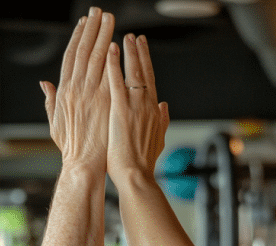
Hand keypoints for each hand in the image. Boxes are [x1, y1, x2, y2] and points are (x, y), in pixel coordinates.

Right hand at [40, 8, 113, 174]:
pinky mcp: (105, 101)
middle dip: (91, 28)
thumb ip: (50, 100)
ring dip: (103, 35)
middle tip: (98, 11)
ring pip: (97, 56)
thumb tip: (44, 84)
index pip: (71, 57)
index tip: (84, 23)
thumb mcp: (55, 122)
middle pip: (84, 51)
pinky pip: (109, 73)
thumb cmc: (72, 148)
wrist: (84, 164)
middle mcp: (76, 89)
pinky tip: (117, 42)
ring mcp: (91, 94)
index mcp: (64, 92)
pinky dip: (111, 56)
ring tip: (109, 18)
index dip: (78, 38)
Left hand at [106, 33, 169, 180]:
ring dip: (129, 53)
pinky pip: (116, 82)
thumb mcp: (159, 140)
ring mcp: (135, 107)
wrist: (136, 177)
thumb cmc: (142, 165)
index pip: (151, 82)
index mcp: (154, 113)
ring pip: (133, 73)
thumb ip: (162, 121)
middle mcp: (148, 106)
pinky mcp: (121, 111)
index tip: (143, 51)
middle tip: (136, 37)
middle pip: (145, 73)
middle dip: (140, 53)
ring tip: (125, 38)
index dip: (147, 65)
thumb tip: (165, 107)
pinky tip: (110, 51)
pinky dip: (114, 65)